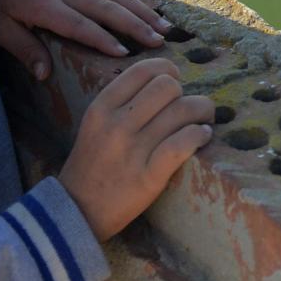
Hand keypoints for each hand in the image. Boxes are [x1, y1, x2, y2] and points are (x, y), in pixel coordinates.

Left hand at [0, 0, 169, 82]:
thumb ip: (23, 49)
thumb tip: (44, 75)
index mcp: (45, 6)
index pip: (78, 23)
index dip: (100, 38)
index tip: (123, 53)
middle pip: (107, 7)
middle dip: (135, 25)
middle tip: (158, 42)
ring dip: (142, 12)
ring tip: (165, 29)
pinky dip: (135, 1)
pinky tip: (151, 13)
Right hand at [60, 61, 214, 240]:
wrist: (78, 211)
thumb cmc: (94, 164)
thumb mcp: (96, 124)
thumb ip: (124, 101)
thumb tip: (168, 79)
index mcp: (102, 107)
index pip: (144, 70)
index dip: (168, 71)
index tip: (175, 85)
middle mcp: (116, 125)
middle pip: (168, 86)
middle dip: (186, 94)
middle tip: (189, 109)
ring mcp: (132, 151)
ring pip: (183, 110)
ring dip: (202, 113)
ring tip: (201, 123)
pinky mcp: (149, 176)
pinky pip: (184, 142)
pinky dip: (200, 135)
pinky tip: (202, 137)